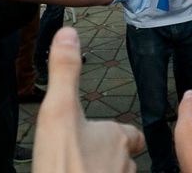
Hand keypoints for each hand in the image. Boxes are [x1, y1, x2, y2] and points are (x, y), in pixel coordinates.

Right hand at [34, 27, 143, 172]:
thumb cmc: (64, 162)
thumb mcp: (59, 110)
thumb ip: (66, 72)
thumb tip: (68, 33)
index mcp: (117, 138)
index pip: (131, 135)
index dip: (125, 134)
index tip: (120, 134)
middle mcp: (124, 164)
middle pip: (126, 159)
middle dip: (114, 158)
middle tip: (94, 156)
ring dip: (107, 171)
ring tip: (90, 167)